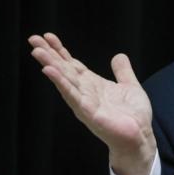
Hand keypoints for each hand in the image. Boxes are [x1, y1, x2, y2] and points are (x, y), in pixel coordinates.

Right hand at [29, 33, 155, 174]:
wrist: (141, 137)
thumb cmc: (134, 116)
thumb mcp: (129, 86)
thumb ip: (122, 72)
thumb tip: (118, 56)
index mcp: (93, 85)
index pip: (72, 65)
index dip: (60, 51)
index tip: (47, 37)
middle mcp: (85, 92)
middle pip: (64, 70)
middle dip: (49, 55)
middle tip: (33, 39)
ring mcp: (85, 103)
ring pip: (65, 81)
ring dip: (51, 66)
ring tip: (38, 52)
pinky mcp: (89, 113)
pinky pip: (73, 96)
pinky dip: (62, 83)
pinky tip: (50, 72)